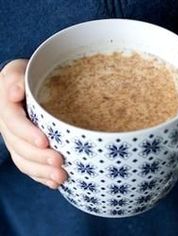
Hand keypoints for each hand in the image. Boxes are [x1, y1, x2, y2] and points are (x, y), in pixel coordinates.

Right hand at [0, 60, 66, 187]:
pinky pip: (29, 166)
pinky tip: (55, 182)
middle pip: (20, 147)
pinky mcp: (24, 149)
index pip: (13, 121)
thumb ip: (14, 79)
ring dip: (41, 172)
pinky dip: (41, 176)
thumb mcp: (18, 72)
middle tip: (60, 163)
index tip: (44, 141)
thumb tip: (15, 93)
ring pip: (24, 160)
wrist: (22, 91)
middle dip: (39, 157)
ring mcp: (16, 141)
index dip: (27, 133)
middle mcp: (8, 127)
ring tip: (61, 177)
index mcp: (6, 107)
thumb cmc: (25, 79)